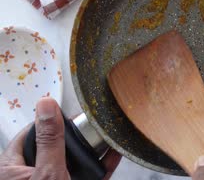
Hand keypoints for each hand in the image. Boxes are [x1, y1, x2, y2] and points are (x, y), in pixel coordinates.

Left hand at [0, 97, 120, 179]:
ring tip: (108, 136)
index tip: (71, 115)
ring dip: (95, 150)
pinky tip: (116, 152)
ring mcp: (58, 179)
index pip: (31, 133)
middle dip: (79, 136)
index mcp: (13, 169)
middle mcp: (32, 175)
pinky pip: (93, 173)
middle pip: (58, 145)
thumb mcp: (48, 172)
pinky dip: (104, 164)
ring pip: (76, 160)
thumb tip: (47, 105)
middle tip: (95, 126)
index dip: (52, 121)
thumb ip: (49, 139)